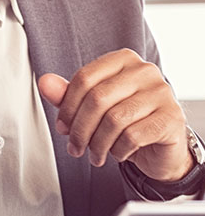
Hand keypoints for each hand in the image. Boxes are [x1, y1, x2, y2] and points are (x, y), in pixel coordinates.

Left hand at [38, 50, 191, 181]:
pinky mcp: (171, 118)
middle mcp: (145, 71)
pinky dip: (118, 150)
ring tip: (94, 155)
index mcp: (123, 60)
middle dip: (80, 129)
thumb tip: (44, 82)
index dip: (67, 106)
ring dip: (97, 144)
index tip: (62, 126)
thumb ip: (68, 94)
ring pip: (114, 119)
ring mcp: (162, 93)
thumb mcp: (93, 108)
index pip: (85, 78)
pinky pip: (132, 136)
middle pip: (97, 98)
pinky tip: (118, 154)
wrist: (160, 148)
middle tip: (74, 147)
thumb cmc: (126, 122)